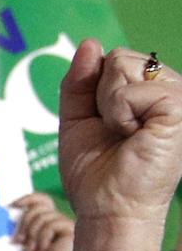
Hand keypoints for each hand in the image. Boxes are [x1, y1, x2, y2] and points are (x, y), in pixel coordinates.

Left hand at [10, 192, 73, 250]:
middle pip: (38, 206)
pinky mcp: (72, 231)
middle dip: (24, 223)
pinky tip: (43, 249)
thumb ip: (20, 224)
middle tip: (18, 241)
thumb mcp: (21, 242)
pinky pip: (53, 224)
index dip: (27, 199)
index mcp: (44, 222)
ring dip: (32, 233)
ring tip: (32, 250)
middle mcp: (56, 221)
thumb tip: (13, 207)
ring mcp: (64, 225)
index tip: (11, 205)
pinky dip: (43, 237)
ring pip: (44, 215)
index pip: (40, 201)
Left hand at [58, 41, 181, 250]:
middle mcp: (172, 89)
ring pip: (122, 66)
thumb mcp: (79, 118)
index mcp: (153, 91)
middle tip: (115, 131)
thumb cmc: (96, 170)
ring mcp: (180, 96)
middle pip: (118, 57)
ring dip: (108, 106)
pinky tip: (133, 135)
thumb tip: (90, 43)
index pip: (114, 59)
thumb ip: (81, 81)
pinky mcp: (179, 108)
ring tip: (125, 134)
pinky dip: (117, 113)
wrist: (107, 207)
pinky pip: (128, 89)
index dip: (96, 89)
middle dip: (101, 94)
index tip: (106, 123)